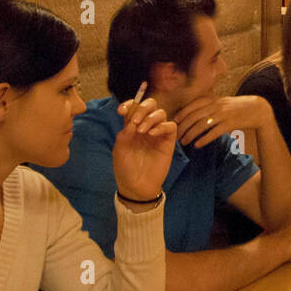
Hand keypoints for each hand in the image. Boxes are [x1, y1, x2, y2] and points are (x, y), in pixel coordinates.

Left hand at [112, 84, 177, 202]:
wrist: (136, 186)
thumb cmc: (125, 168)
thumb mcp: (120, 149)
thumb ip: (125, 132)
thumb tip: (132, 119)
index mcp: (132, 126)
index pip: (134, 107)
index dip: (129, 104)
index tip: (121, 111)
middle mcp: (146, 127)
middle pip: (151, 105)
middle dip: (142, 107)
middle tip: (134, 119)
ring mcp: (158, 134)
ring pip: (161, 113)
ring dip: (150, 118)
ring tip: (141, 131)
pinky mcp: (168, 142)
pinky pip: (170, 126)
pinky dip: (161, 126)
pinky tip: (151, 134)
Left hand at [175, 95, 269, 147]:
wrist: (257, 109)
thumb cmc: (238, 108)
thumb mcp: (223, 103)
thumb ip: (209, 106)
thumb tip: (194, 114)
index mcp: (213, 100)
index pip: (192, 106)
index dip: (181, 114)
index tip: (174, 123)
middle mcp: (216, 106)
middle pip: (194, 116)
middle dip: (183, 127)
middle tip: (176, 137)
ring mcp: (223, 114)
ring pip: (201, 125)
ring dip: (190, 134)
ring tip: (184, 143)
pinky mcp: (230, 124)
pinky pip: (214, 132)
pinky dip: (204, 139)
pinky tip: (197, 145)